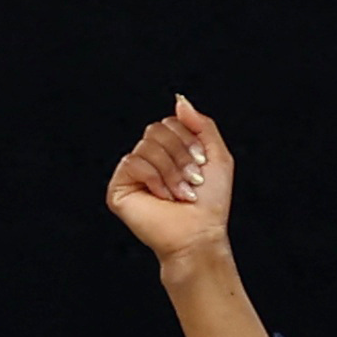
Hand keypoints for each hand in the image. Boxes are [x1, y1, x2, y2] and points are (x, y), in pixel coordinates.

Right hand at [104, 99, 233, 264]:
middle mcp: (148, 159)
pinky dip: (154, 179)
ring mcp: (132, 173)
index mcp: (168, 150)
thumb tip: (179, 101)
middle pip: (156, 129)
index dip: (189, 140)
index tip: (202, 165)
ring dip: (171, 171)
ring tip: (180, 194)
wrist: (198, 235)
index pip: (170, 122)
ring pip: (146, 146)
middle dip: (180, 155)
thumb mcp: (217, 156)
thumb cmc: (209, 203)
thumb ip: (202, 124)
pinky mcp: (118, 188)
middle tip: (192, 182)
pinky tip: (161, 198)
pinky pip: (132, 162)